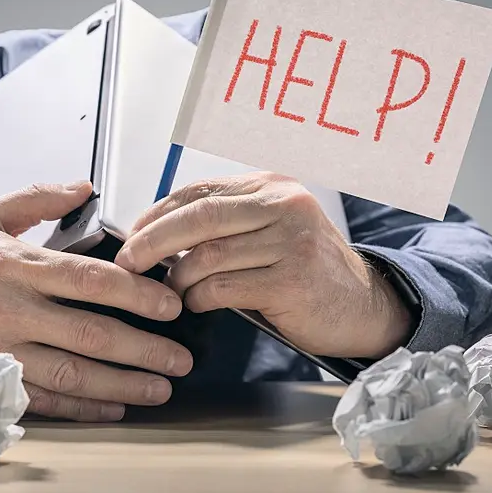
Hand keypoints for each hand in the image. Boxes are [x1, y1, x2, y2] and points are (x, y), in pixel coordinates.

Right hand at [0, 181, 193, 421]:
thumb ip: (36, 199)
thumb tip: (84, 186)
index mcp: (15, 264)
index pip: (90, 279)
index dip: (137, 293)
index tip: (171, 304)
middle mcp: (11, 309)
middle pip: (91, 333)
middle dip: (145, 349)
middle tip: (181, 359)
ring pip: (72, 374)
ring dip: (122, 386)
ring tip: (160, 390)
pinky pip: (41, 400)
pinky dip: (80, 408)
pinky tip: (111, 409)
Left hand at [113, 172, 413, 359]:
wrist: (362, 305)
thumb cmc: (306, 271)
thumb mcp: (270, 232)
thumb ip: (226, 225)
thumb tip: (156, 232)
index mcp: (272, 187)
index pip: (200, 192)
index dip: (159, 213)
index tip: (134, 233)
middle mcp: (284, 206)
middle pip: (199, 217)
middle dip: (153, 241)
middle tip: (129, 261)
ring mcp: (290, 242)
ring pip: (208, 255)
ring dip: (178, 278)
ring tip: (171, 292)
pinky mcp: (290, 280)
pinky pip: (224, 287)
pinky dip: (201, 298)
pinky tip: (199, 304)